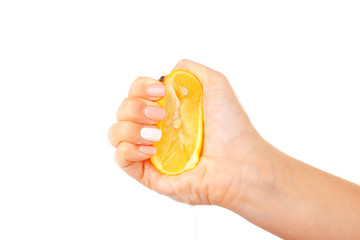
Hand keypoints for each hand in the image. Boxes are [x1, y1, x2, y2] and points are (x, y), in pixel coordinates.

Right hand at [108, 59, 262, 205]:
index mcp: (167, 110)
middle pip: (123, 110)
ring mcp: (150, 151)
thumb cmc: (230, 126)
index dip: (140, 88)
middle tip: (161, 115)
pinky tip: (152, 149)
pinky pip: (120, 158)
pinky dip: (129, 149)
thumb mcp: (215, 84)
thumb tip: (167, 76)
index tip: (160, 91)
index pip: (136, 93)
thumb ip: (189, 70)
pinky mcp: (147, 174)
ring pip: (116, 133)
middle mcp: (155, 129)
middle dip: (136, 107)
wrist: (238, 161)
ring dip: (131, 127)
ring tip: (158, 134)